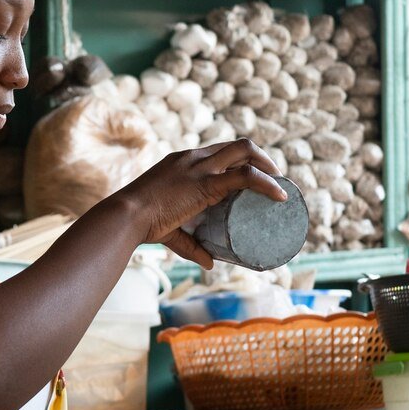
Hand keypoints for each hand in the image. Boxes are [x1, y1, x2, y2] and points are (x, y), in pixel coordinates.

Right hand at [113, 139, 286, 268]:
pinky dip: (266, 183)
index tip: (254, 175)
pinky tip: (280, 194)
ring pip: (245, 151)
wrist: (127, 216)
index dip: (239, 160)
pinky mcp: (206, 183)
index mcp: (183, 161)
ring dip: (268, 166)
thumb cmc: (142, 223)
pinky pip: (245, 176)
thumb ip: (191, 246)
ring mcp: (200, 167)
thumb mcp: (171, 231)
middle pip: (236, 145)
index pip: (219, 151)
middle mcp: (194, 157)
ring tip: (281, 186)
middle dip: (260, 158)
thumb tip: (210, 264)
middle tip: (274, 178)